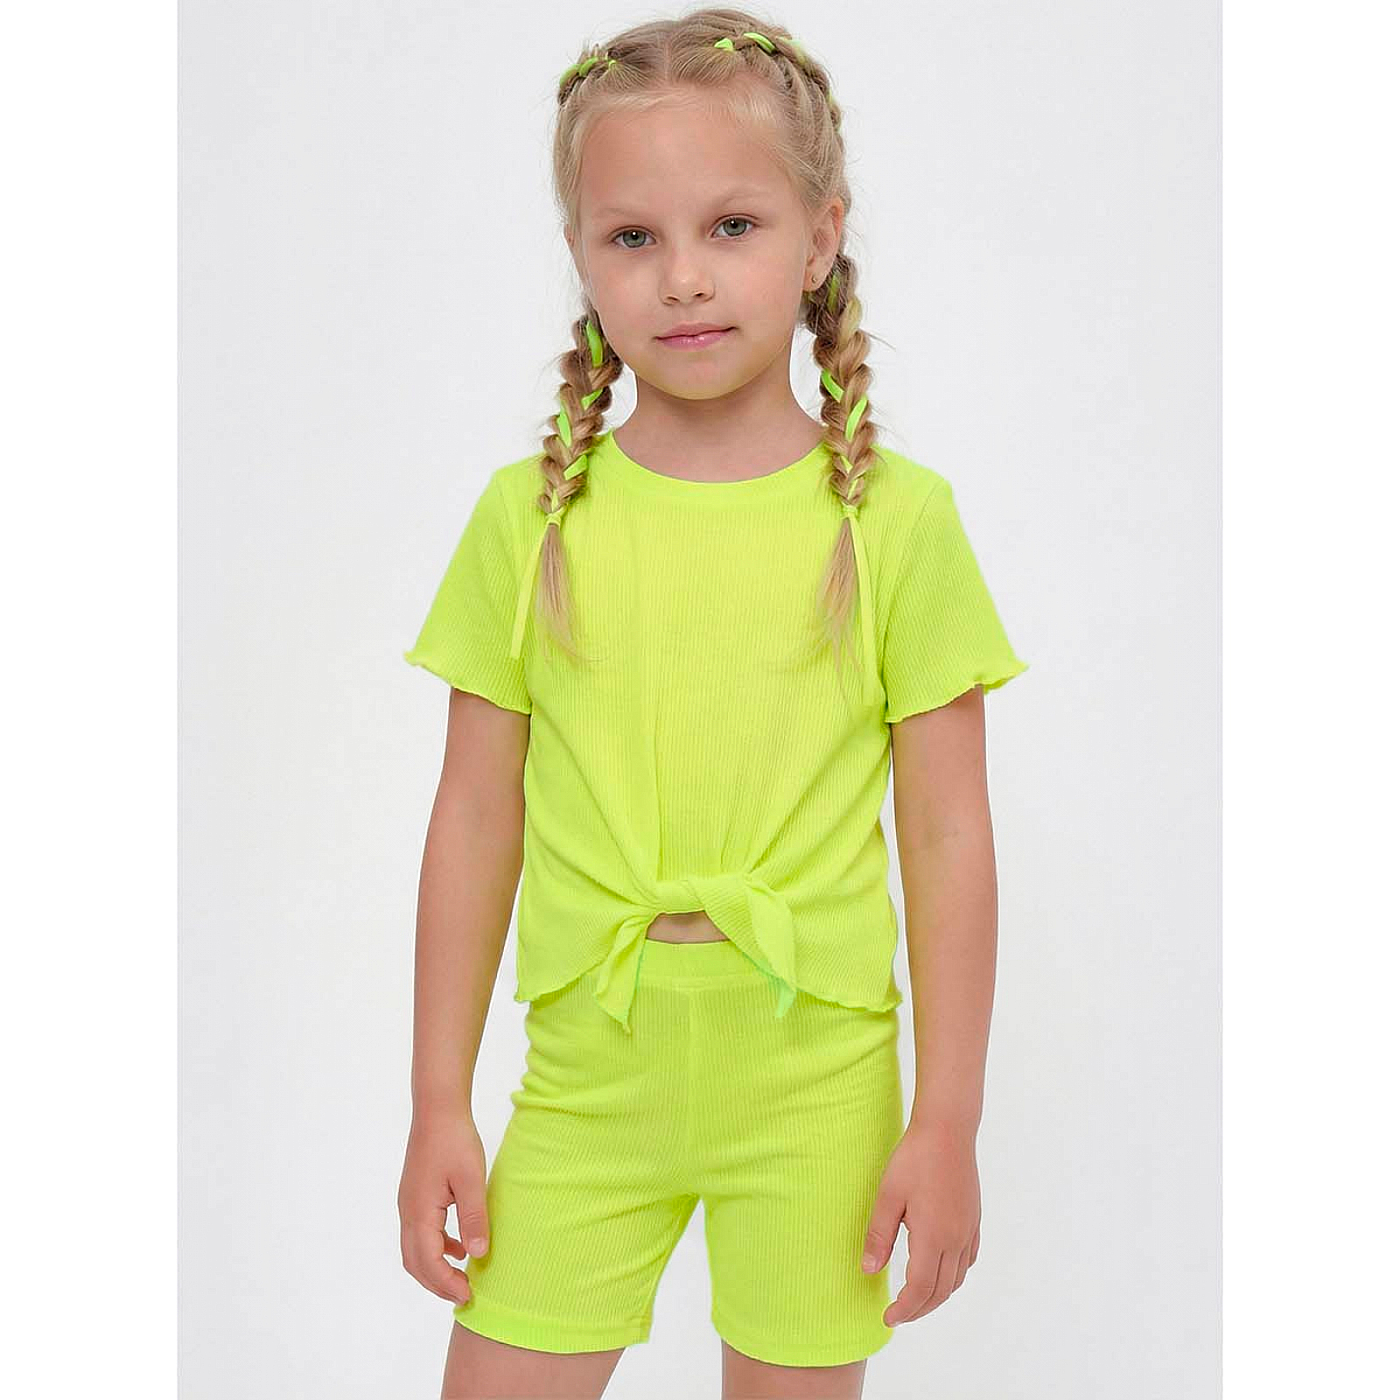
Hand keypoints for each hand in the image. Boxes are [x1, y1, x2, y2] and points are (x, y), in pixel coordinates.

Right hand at [397, 1109, 490, 1304]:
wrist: (437, 1109)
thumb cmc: (455, 1141)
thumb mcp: (471, 1180)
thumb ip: (474, 1218)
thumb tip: (477, 1255)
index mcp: (419, 1212)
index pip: (428, 1262)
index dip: (446, 1284)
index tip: (468, 1296)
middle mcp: (407, 1212)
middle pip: (415, 1262)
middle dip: (437, 1283)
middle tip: (464, 1295)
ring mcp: (408, 1204)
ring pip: (414, 1250)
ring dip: (435, 1267)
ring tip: (463, 1276)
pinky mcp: (415, 1196)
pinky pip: (420, 1233)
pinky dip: (436, 1248)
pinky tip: (459, 1246)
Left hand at [861, 1118, 980, 1325]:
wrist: (948, 1131)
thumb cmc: (914, 1159)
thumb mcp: (888, 1196)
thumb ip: (879, 1235)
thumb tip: (869, 1271)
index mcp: (933, 1238)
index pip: (920, 1289)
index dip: (904, 1309)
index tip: (888, 1318)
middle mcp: (956, 1240)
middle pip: (941, 1291)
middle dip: (919, 1309)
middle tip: (898, 1314)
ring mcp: (968, 1230)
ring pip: (957, 1278)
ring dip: (937, 1295)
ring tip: (916, 1298)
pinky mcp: (974, 1219)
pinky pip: (968, 1259)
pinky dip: (954, 1275)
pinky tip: (942, 1270)